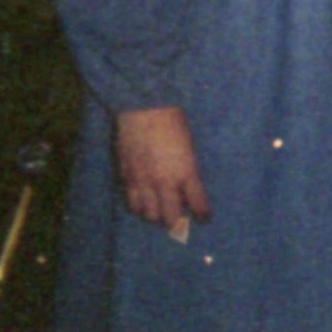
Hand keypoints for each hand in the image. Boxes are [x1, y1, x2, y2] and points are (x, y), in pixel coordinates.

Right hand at [115, 105, 210, 230]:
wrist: (144, 109)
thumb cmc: (173, 122)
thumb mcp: (189, 147)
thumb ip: (188, 169)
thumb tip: (187, 185)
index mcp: (186, 172)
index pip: (197, 203)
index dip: (202, 214)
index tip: (204, 218)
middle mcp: (164, 182)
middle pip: (170, 218)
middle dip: (177, 223)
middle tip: (179, 220)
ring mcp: (143, 182)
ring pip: (148, 215)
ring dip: (156, 215)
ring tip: (160, 211)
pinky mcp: (126, 178)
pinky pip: (132, 203)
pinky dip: (138, 206)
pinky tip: (142, 203)